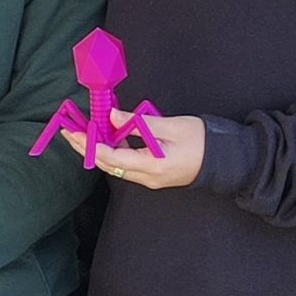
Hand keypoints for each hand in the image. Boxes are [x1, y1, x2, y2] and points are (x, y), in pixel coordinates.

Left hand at [64, 113, 203, 189]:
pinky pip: (126, 166)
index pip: (111, 157)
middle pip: (108, 165)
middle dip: (86, 149)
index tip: (75, 131)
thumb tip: (112, 116)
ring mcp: (150, 180)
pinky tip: (105, 139)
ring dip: (97, 151)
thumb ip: (139, 123)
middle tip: (69, 132)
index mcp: (152, 165)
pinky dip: (112, 152)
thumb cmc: (204, 140)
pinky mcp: (153, 176)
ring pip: (115, 166)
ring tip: (81, 134)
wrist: (226, 159)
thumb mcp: (171, 125)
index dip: (90, 145)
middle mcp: (147, 178)